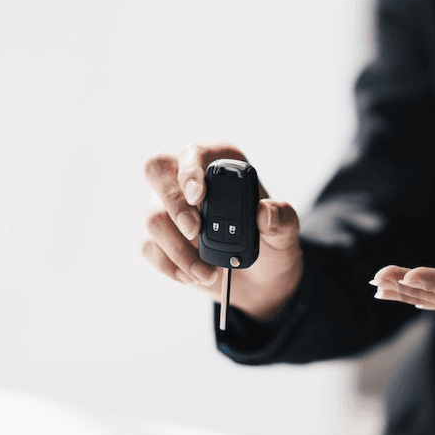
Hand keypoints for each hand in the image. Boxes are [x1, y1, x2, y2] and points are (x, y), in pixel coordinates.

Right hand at [143, 142, 302, 319]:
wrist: (259, 281)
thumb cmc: (271, 246)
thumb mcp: (285, 234)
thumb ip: (282, 219)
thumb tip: (265, 211)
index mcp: (220, 165)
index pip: (193, 153)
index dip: (190, 170)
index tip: (199, 196)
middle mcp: (187, 180)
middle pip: (157, 171)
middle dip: (173, 202)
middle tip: (194, 230)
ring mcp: (169, 208)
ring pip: (154, 217)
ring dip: (179, 250)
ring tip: (208, 273)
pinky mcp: (159, 238)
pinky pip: (149, 246)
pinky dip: (171, 265)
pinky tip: (194, 276)